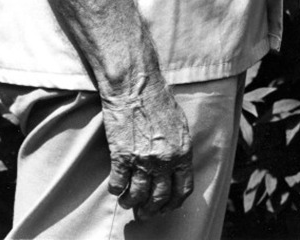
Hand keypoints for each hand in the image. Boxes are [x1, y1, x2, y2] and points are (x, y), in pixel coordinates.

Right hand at [102, 74, 193, 219]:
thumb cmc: (158, 99)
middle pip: (159, 198)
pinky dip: (117, 190)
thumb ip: (178, 148)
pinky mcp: (121, 157)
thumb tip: (175, 167)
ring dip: (132, 203)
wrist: (136, 85)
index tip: (166, 207)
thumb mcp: (179, 124)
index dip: (174, 202)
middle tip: (144, 213)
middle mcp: (164, 160)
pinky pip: (118, 185)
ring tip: (128, 202)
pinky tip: (116, 188)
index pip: (183, 188)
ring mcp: (142, 160)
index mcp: (182, 152)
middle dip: (152, 210)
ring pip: (138, 196)